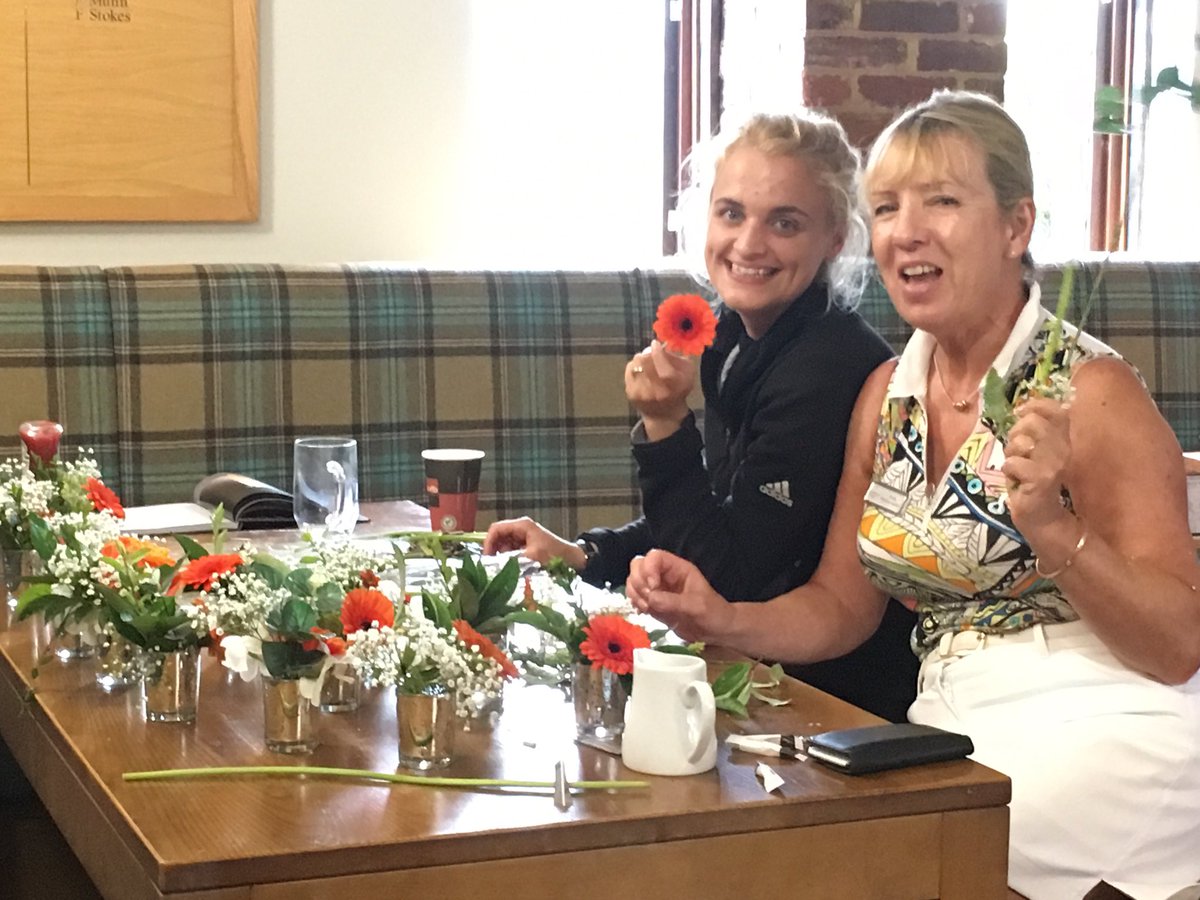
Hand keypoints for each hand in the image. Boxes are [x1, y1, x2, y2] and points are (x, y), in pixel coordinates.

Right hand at [483, 517, 583, 569]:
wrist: (574, 560)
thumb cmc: (556, 555)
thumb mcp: (532, 557)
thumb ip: (512, 560)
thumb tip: (494, 566)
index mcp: (522, 525)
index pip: (495, 529)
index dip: (488, 543)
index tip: (486, 559)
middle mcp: (521, 529)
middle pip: (498, 538)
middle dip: (495, 552)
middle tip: (494, 567)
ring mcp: (524, 537)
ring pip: (504, 546)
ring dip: (503, 557)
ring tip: (506, 569)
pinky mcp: (527, 546)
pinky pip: (512, 552)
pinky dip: (510, 560)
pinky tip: (513, 568)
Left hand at [625, 341, 695, 439]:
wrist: (664, 414)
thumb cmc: (678, 389)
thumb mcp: (687, 373)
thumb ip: (678, 356)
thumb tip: (664, 343)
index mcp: (673, 384)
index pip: (661, 362)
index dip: (657, 350)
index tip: (656, 344)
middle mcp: (657, 390)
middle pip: (645, 361)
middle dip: (648, 353)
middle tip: (651, 352)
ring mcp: (642, 393)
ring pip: (636, 363)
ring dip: (641, 359)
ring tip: (647, 364)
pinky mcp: (631, 394)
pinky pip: (629, 370)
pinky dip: (634, 367)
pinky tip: (641, 372)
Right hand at [626, 549, 731, 642]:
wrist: (717, 631)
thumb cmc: (714, 613)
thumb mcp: (697, 606)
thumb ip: (673, 602)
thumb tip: (651, 598)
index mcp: (678, 569)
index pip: (654, 557)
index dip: (648, 569)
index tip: (652, 587)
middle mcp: (665, 576)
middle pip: (639, 566)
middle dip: (638, 582)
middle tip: (647, 599)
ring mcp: (658, 589)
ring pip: (635, 581)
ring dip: (635, 593)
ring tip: (646, 608)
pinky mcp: (654, 603)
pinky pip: (636, 597)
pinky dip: (635, 603)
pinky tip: (644, 612)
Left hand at [1001, 396, 1073, 534]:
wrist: (1043, 519)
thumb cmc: (1033, 484)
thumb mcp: (1033, 454)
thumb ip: (1031, 434)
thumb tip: (1020, 411)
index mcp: (1063, 440)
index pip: (1056, 411)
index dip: (1036, 405)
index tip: (1020, 411)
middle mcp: (1063, 449)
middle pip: (1033, 422)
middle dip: (1016, 432)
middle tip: (1015, 449)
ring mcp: (1053, 464)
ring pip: (1021, 442)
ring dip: (1011, 454)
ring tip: (1016, 467)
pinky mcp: (1041, 479)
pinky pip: (1013, 463)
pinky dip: (1008, 471)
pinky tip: (1017, 481)